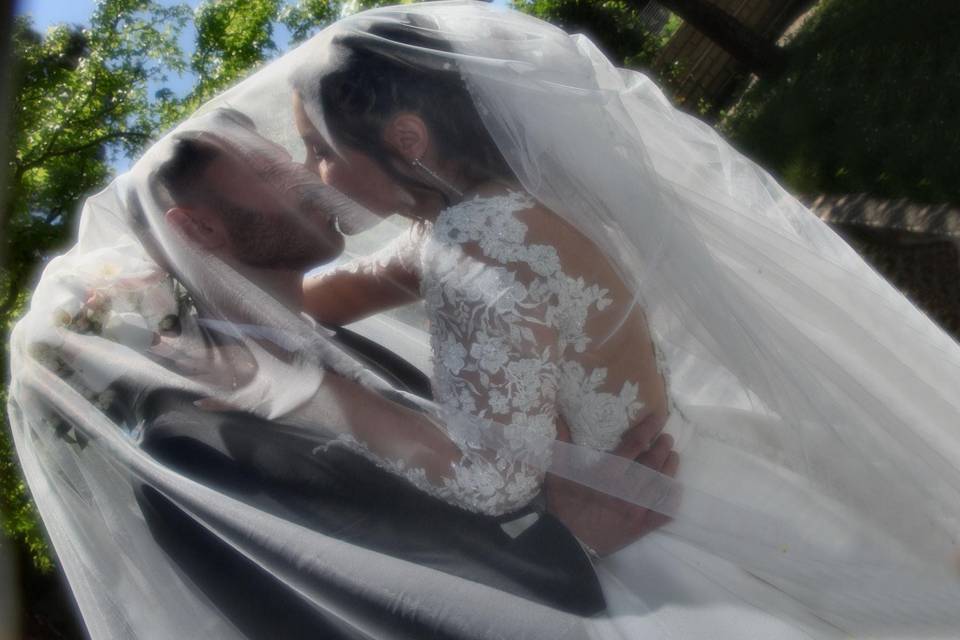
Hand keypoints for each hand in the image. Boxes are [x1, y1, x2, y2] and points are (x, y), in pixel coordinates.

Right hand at [545, 412, 678, 556]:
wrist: (570, 545)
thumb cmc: (564, 508)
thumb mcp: (558, 474)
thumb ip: (562, 445)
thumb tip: (560, 418)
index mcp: (609, 475)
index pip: (635, 445)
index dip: (648, 429)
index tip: (658, 418)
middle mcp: (628, 490)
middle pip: (653, 462)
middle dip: (662, 447)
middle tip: (667, 438)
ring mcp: (638, 510)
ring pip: (662, 484)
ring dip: (670, 468)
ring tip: (673, 456)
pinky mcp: (642, 527)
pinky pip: (664, 512)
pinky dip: (672, 500)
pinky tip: (674, 489)